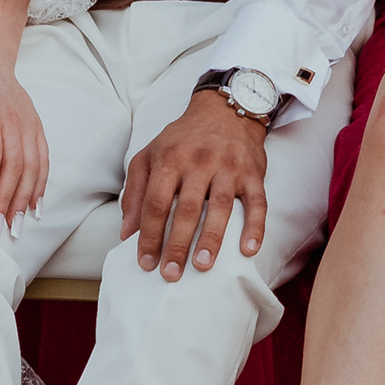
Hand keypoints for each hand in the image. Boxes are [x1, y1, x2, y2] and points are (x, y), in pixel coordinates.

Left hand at [0, 47, 49, 234]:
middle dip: (6, 201)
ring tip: (16, 227)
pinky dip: (41, 185)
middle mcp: (14, 119)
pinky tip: (35, 207)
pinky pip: (43, 159)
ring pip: (32, 166)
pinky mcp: (36, 126)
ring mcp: (29, 123)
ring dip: (25, 199)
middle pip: (14, 166)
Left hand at [122, 93, 268, 278]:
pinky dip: (254, 227)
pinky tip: (248, 250)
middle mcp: (199, 162)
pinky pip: (257, 202)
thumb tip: (126, 233)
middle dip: (177, 244)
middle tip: (170, 274)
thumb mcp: (150, 156)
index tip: (145, 262)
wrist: (225, 111)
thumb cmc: (182, 140)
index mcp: (169, 159)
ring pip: (220, 207)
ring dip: (211, 239)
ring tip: (202, 266)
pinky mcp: (253, 174)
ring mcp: (228, 168)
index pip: (156, 203)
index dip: (149, 235)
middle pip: (186, 209)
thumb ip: (135, 192)